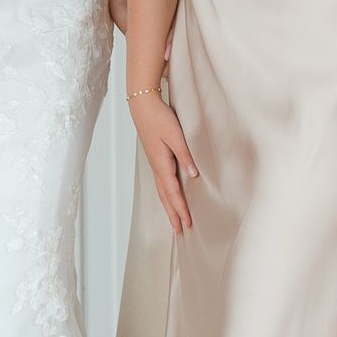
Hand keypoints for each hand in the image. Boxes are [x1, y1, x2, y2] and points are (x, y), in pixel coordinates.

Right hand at [130, 90, 196, 233]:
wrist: (142, 104)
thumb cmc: (159, 117)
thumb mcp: (175, 135)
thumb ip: (185, 155)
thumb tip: (193, 176)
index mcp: (162, 164)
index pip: (173, 193)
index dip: (181, 209)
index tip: (188, 224)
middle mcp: (157, 167)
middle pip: (165, 197)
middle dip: (173, 215)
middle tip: (180, 232)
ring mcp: (155, 163)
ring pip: (162, 191)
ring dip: (168, 207)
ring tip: (174, 220)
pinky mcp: (155, 157)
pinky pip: (161, 182)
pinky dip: (166, 194)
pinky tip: (169, 196)